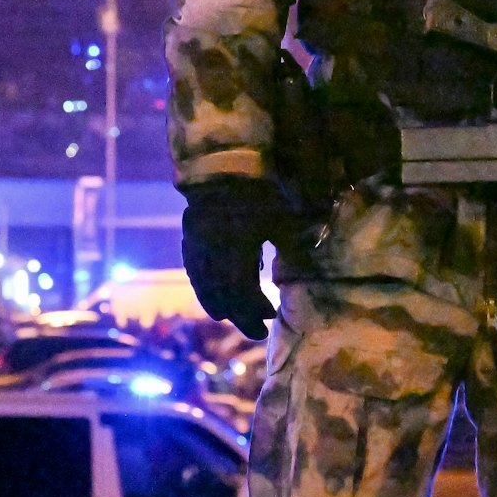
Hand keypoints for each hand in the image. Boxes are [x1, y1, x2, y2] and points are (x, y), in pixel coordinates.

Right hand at [180, 177, 293, 339]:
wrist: (226, 167)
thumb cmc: (261, 193)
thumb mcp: (282, 220)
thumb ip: (291, 249)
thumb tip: (306, 276)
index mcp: (237, 248)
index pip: (243, 290)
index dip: (255, 309)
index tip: (269, 319)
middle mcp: (213, 251)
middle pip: (223, 294)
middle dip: (239, 315)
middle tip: (256, 330)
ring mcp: (198, 244)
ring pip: (204, 284)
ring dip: (218, 304)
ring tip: (231, 316)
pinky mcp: (190, 236)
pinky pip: (192, 268)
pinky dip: (203, 285)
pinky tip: (211, 292)